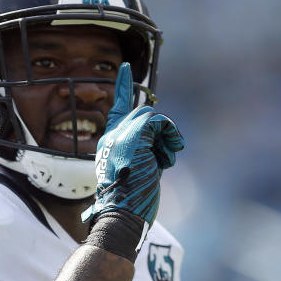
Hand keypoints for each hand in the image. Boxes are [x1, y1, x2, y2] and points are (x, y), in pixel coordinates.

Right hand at [81, 63, 184, 225]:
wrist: (122, 212)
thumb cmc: (132, 202)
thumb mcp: (139, 171)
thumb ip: (145, 151)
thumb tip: (163, 140)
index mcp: (110, 143)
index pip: (117, 109)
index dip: (122, 88)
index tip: (125, 68)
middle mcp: (113, 136)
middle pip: (144, 114)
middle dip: (160, 134)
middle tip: (162, 159)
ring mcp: (122, 134)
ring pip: (151, 116)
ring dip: (165, 138)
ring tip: (163, 161)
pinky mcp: (135, 135)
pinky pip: (159, 121)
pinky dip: (170, 136)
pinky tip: (168, 156)